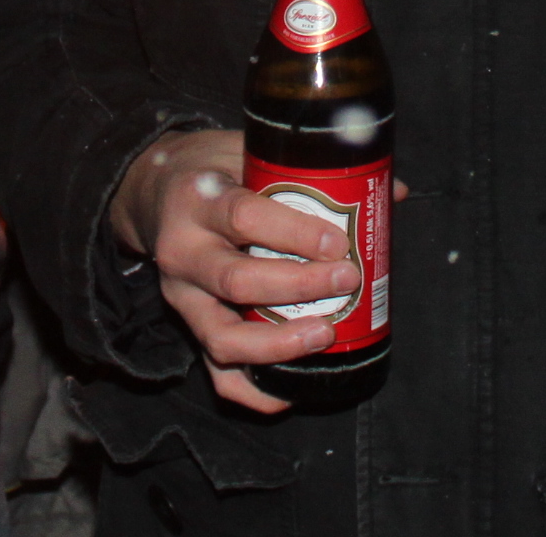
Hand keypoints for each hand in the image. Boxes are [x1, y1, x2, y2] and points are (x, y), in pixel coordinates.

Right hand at [114, 130, 369, 415]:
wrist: (153, 192)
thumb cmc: (214, 170)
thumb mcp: (247, 152)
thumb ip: (308, 170)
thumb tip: (392, 191)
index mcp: (198, 199)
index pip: (244, 218)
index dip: (295, 232)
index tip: (339, 241)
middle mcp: (182, 252)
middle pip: (236, 281)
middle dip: (298, 287)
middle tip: (346, 280)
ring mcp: (182, 297)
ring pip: (221, 337)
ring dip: (277, 344)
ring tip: (325, 334)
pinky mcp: (187, 328)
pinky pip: (214, 373)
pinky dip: (252, 390)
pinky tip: (290, 392)